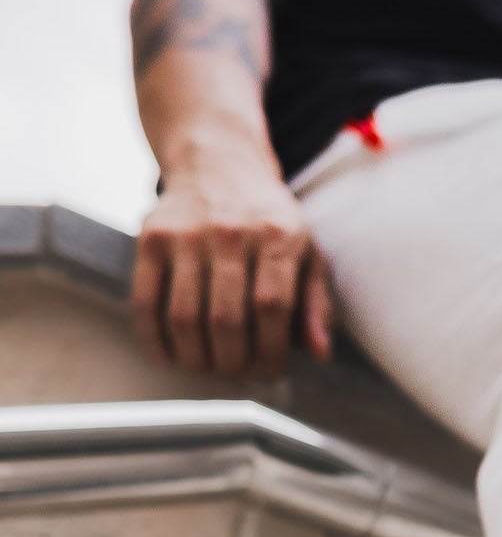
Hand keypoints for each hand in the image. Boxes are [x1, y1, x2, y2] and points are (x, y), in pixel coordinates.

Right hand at [131, 165, 333, 376]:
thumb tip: (319, 352)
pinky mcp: (150, 238)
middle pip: (225, 319)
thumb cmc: (269, 218)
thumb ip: (316, 302)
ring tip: (209, 368)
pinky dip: (154, 340)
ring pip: (185, 317)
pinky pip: (145, 301)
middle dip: (233, 361)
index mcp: (276, 237)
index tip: (268, 371)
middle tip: (237, 373)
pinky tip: (168, 359)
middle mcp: (229, 233)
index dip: (269, 351)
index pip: (271, 308)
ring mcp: (185, 234)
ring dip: (197, 357)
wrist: (216, 163)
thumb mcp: (307, 250)